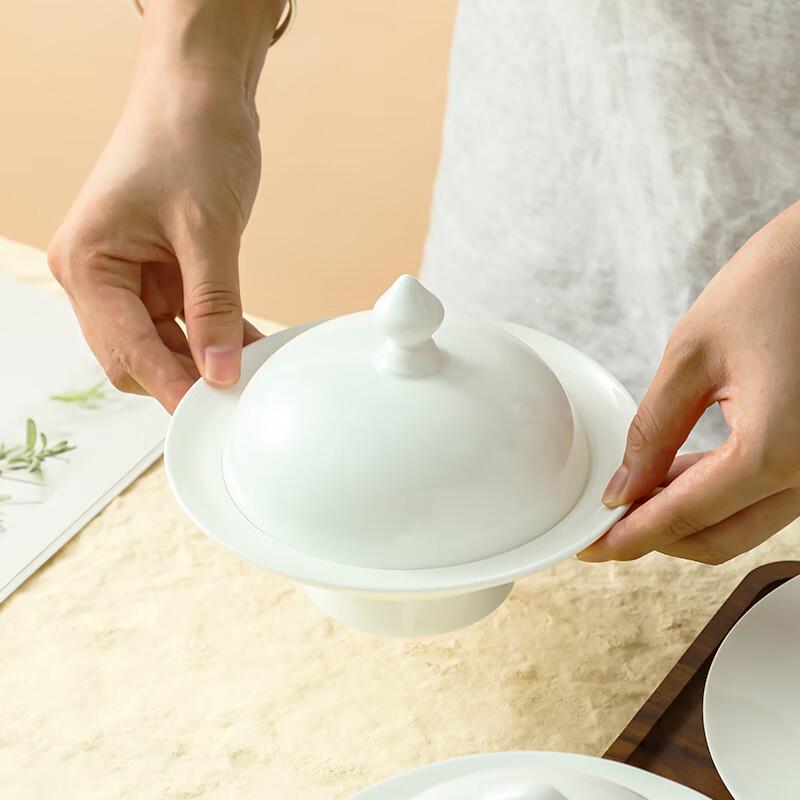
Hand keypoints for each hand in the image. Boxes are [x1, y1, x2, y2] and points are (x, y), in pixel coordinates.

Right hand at [48, 0, 282, 411]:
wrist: (201, 92)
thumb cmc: (188, 139)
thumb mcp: (206, 230)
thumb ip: (214, 307)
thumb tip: (221, 372)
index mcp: (88, 264)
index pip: (126, 348)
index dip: (170, 385)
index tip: (208, 416)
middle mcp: (99, 276)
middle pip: (136, 356)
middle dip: (182, 379)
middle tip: (233, 399)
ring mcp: (130, 276)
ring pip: (163, 344)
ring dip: (204, 361)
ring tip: (249, 377)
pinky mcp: (161, 271)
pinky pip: (186, 321)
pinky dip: (215, 335)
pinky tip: (249, 349)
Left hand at [580, 201, 799, 563]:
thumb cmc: (777, 284)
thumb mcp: (694, 355)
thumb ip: (653, 431)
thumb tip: (623, 487)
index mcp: (778, 449)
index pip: (687, 515)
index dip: (631, 536)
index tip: (593, 545)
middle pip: (719, 538)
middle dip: (656, 537)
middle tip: (606, 524)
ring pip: (743, 525)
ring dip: (685, 519)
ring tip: (632, 495)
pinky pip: (764, 497)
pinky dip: (718, 498)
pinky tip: (676, 476)